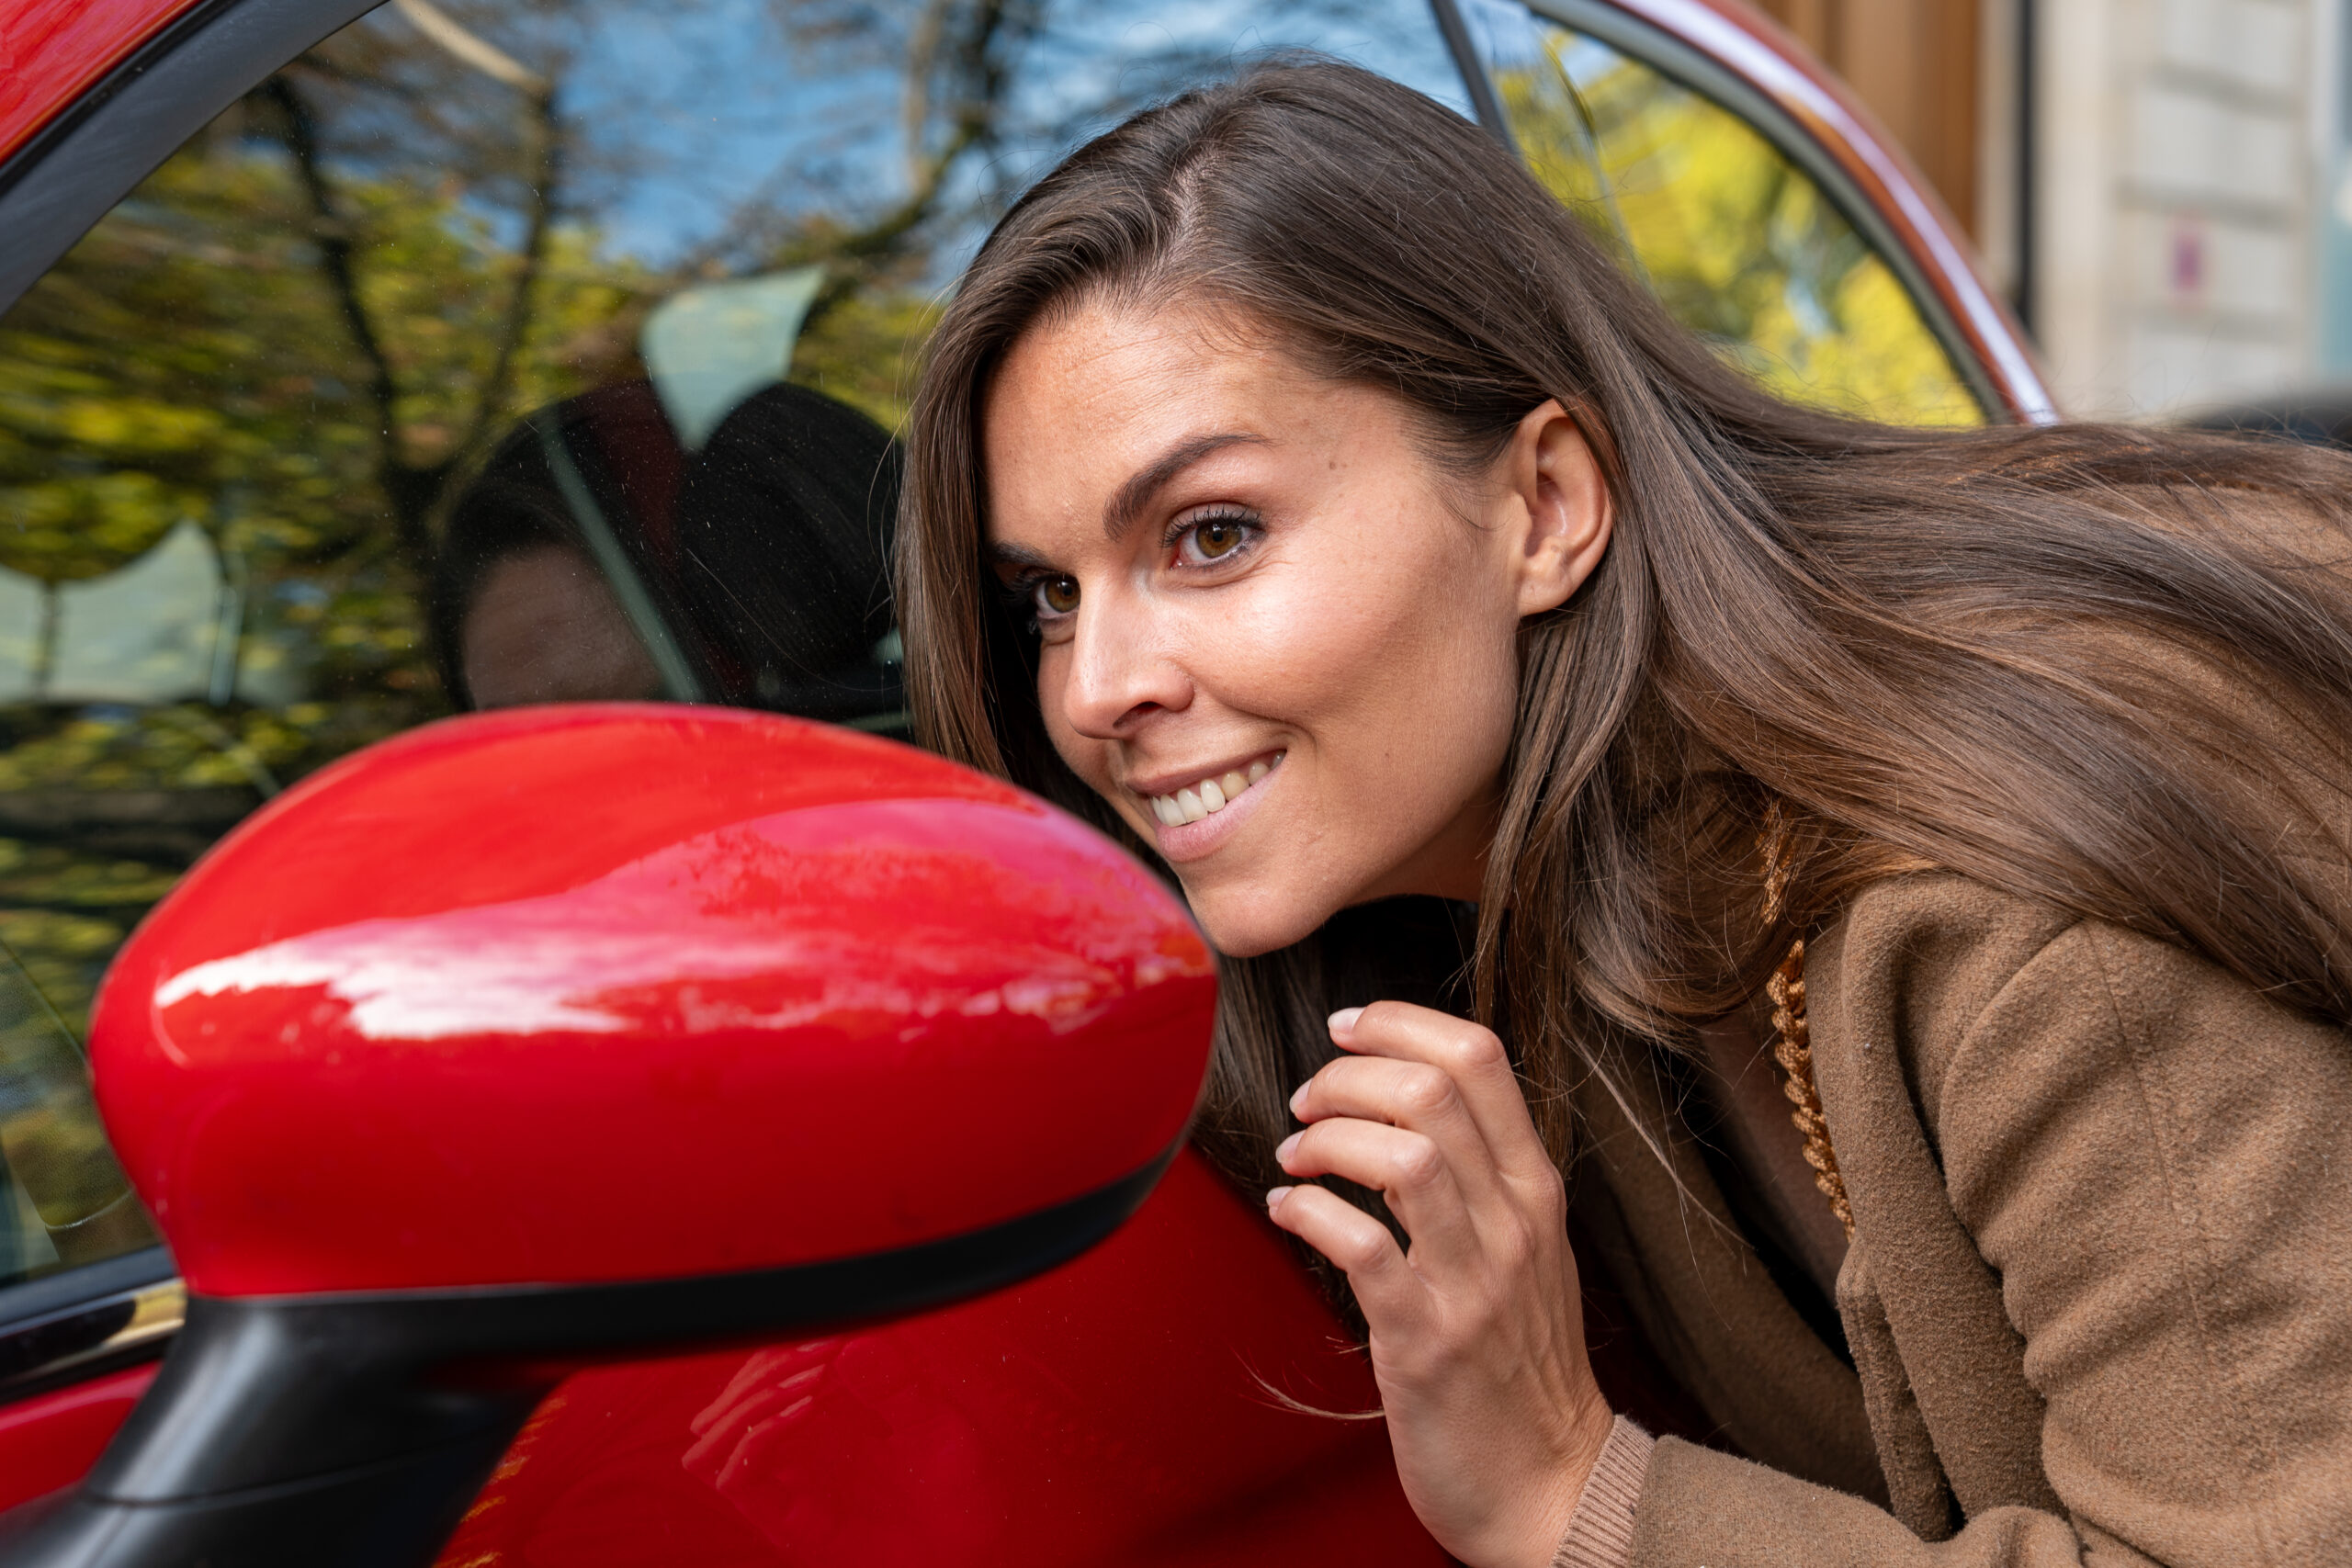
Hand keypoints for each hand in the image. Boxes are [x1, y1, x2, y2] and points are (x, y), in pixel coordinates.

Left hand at [1265, 1001, 1613, 1567]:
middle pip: (1432, 1090)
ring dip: (1327, 1138)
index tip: (1345, 1028)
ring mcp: (1473, 1280)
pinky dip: (1309, 1210)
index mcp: (1536, 1188)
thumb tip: (1404, 1096)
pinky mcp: (1424, 1339)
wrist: (1553, 1484)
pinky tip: (1288, 1210)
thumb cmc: (1522, 1363)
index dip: (1398, 1022)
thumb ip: (1483, 1173)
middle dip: (1348, 1074)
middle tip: (1308, 1098)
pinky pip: (1363, 1244)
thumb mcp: (1527, 1247)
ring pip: (1402, 1155)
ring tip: (1296, 1154)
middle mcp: (1512, 1222)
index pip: (1480, 1056)